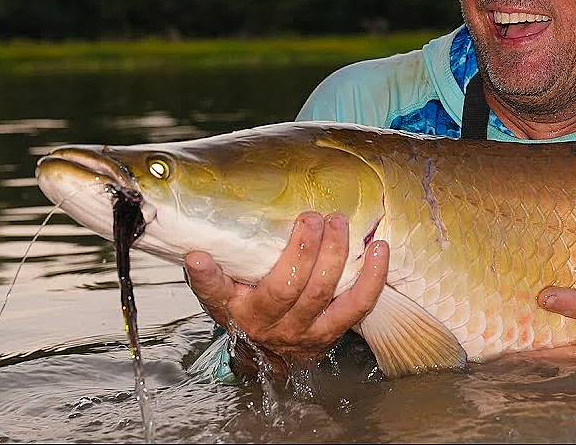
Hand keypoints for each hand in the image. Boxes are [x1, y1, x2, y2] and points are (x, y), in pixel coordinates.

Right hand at [183, 211, 387, 378]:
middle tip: (311, 217)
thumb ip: (215, 273)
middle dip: (302, 248)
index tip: (197, 256)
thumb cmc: (250, 312)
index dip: (207, 276)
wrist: (271, 357)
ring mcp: (302, 331)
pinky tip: (379, 248)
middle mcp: (267, 324)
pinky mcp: (332, 333)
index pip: (215, 293)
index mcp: (235, 310)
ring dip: (334, 253)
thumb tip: (196, 249)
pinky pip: (357, 305)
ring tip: (338, 223)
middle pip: (286, 287)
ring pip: (321, 292)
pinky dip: (372, 276)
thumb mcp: (226, 294)